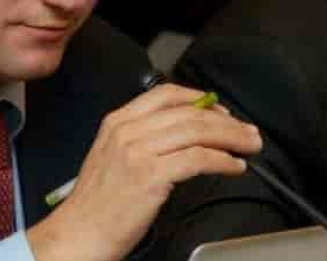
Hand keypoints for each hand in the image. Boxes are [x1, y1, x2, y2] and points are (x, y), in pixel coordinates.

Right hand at [27, 83, 261, 260]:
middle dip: (226, 121)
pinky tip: (233, 167)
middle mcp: (126, 131)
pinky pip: (198, 159)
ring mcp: (137, 151)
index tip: (221, 110)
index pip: (165, 95)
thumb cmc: (97, 203)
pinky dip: (223, 161)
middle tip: (247, 132)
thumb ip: (142, 138)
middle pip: (188, 113)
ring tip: (248, 147)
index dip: (200, 99)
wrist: (79, 232)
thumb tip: (185, 132)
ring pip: (197, 132)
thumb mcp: (112, 156)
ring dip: (231, 138)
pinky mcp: (150, 175)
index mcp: (117, 122)